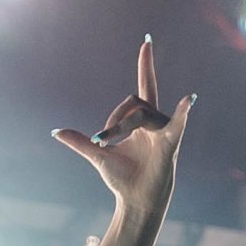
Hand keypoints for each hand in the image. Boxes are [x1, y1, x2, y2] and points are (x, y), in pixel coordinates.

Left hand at [53, 36, 195, 216]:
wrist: (134, 203)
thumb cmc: (123, 180)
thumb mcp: (98, 155)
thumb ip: (80, 141)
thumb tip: (56, 131)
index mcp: (142, 123)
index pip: (145, 86)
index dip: (146, 64)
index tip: (146, 42)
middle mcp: (155, 124)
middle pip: (134, 102)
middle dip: (114, 117)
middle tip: (101, 139)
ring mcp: (164, 133)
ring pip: (141, 113)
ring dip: (120, 125)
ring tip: (107, 143)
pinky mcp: (170, 146)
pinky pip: (176, 125)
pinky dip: (183, 112)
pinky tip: (189, 99)